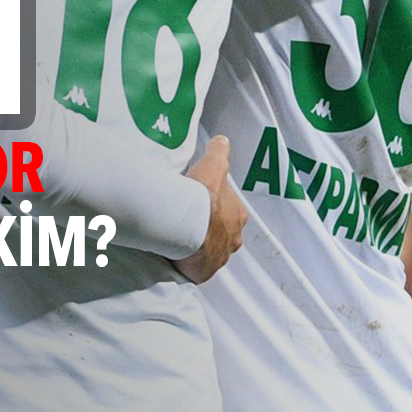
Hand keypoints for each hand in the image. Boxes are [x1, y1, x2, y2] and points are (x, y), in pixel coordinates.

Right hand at [172, 135, 246, 282]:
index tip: (202, 203)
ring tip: (180, 238)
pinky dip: (188, 263)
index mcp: (237, 215)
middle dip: (210, 229)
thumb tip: (223, 141)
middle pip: (223, 233)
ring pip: (211, 251)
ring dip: (199, 246)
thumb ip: (219, 153)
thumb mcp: (213, 166)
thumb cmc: (202, 198)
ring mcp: (219, 257)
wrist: (187, 226)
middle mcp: (233, 238)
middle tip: (189, 221)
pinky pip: (196, 268)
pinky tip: (175, 255)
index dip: (216, 206)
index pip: (230, 210)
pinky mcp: (203, 271)